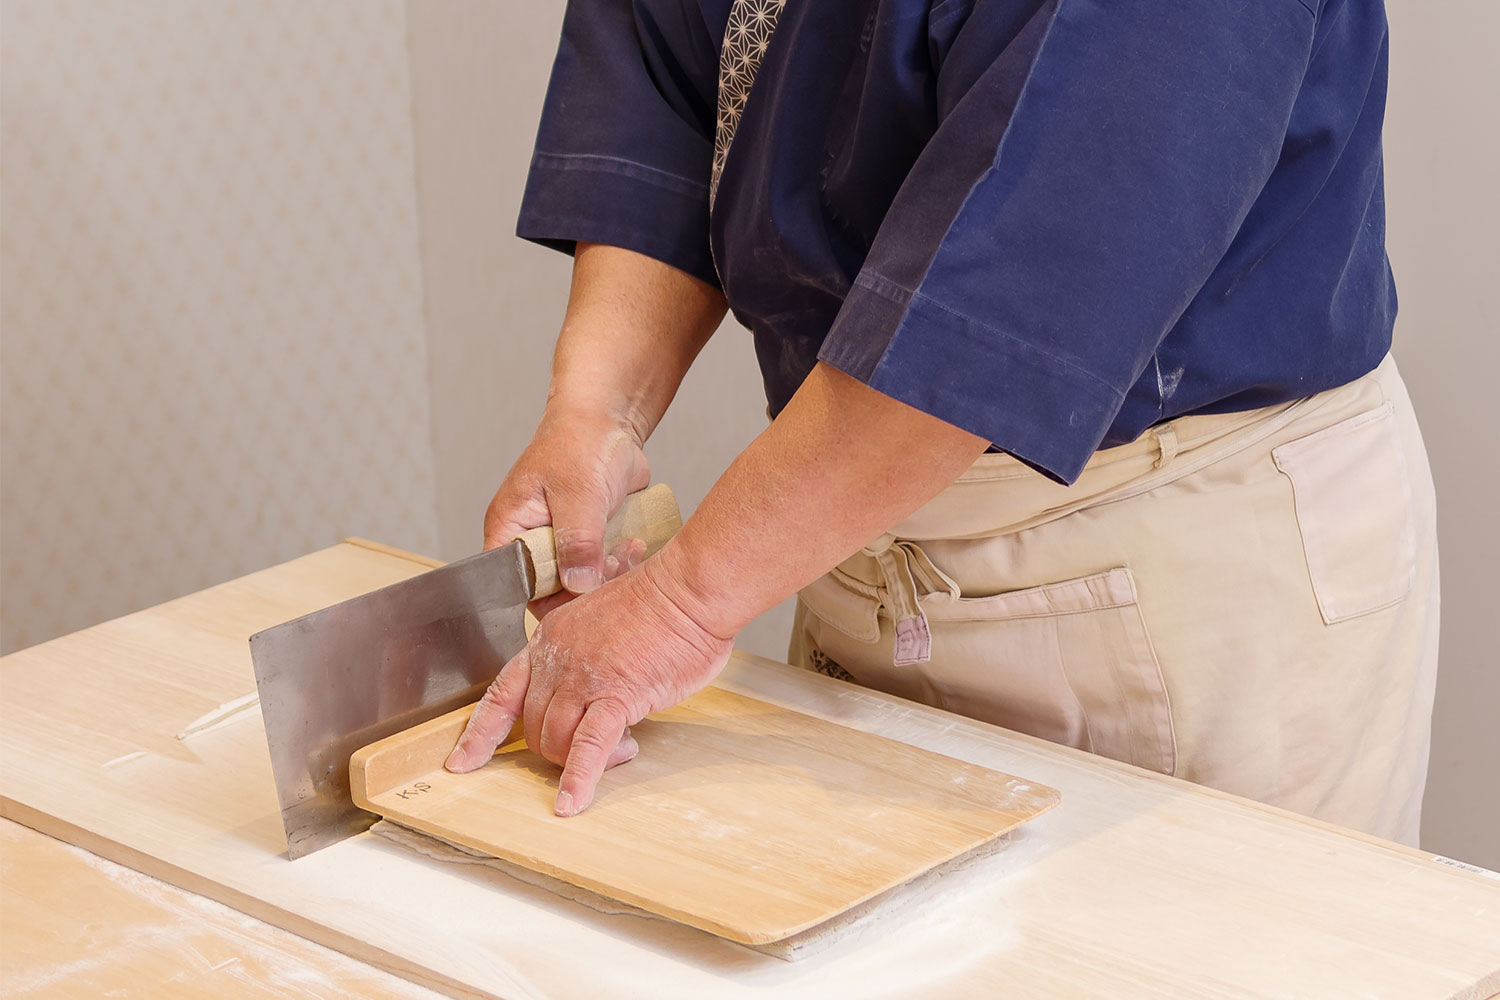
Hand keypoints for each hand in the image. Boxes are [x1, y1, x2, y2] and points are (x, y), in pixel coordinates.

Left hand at [444, 556, 732, 815]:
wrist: (687, 591)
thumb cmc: (658, 604)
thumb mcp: (599, 621)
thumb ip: (584, 656)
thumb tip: (589, 693)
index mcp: (550, 639)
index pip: (502, 691)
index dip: (481, 732)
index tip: (463, 761)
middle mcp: (557, 659)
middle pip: (532, 725)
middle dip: (557, 749)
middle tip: (599, 750)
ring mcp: (583, 677)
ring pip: (555, 739)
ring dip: (578, 761)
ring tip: (620, 752)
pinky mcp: (616, 694)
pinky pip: (589, 746)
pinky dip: (579, 778)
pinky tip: (572, 802)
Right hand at [484, 403, 650, 616]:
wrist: (610, 423)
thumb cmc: (578, 442)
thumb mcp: (578, 492)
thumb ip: (576, 540)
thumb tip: (578, 583)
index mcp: (509, 529)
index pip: (513, 585)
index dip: (545, 596)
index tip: (581, 589)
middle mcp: (531, 542)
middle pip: (551, 592)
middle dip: (586, 586)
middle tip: (612, 564)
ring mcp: (561, 544)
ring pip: (580, 584)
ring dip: (609, 576)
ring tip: (628, 550)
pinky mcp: (588, 544)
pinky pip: (601, 571)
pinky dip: (620, 565)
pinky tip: (634, 546)